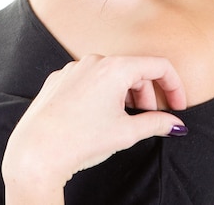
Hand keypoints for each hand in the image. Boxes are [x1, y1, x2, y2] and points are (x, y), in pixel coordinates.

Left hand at [2, 54, 186, 203]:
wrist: (36, 152)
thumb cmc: (80, 140)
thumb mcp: (126, 133)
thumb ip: (156, 123)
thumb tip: (175, 124)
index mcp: (115, 68)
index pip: (158, 66)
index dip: (174, 85)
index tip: (177, 105)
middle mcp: (94, 61)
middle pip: (134, 70)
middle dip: (146, 95)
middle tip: (147, 120)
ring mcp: (74, 68)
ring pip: (110, 75)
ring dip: (123, 94)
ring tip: (120, 121)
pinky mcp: (59, 78)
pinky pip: (89, 80)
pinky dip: (101, 94)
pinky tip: (95, 117)